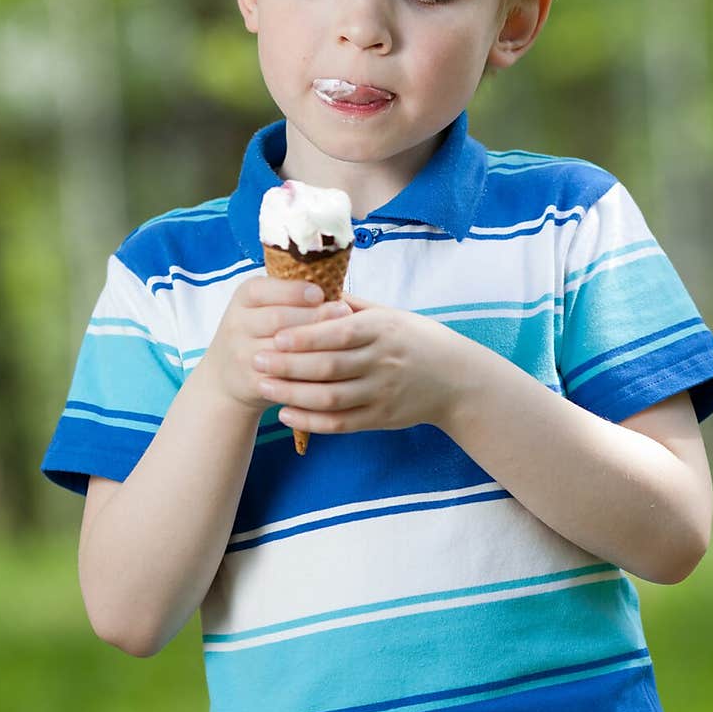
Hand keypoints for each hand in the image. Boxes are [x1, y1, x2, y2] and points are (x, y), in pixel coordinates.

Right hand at [200, 275, 351, 418]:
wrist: (226, 374)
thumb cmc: (258, 329)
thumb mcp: (263, 305)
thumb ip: (290, 293)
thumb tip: (332, 282)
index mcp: (243, 298)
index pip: (265, 290)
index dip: (294, 291)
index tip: (321, 293)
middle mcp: (237, 324)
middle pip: (278, 318)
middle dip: (314, 314)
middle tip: (345, 312)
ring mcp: (242, 354)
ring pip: (283, 348)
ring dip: (316, 343)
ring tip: (343, 337)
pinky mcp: (251, 381)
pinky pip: (284, 376)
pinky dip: (309, 371)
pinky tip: (330, 365)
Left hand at [253, 292, 468, 437]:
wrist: (456, 379)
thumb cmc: (417, 338)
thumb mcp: (391, 314)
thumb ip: (353, 305)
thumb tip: (312, 289)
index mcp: (383, 330)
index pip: (339, 333)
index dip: (306, 336)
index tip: (275, 334)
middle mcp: (383, 362)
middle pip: (329, 366)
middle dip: (289, 364)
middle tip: (256, 358)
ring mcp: (382, 392)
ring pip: (330, 398)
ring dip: (293, 394)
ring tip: (263, 385)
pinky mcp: (380, 419)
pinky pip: (340, 423)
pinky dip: (310, 421)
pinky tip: (286, 414)